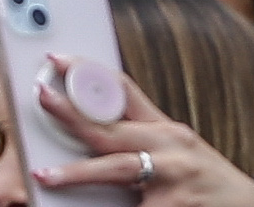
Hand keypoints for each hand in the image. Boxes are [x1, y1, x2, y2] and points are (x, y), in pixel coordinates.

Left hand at [31, 60, 253, 206]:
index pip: (125, 91)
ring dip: (79, 174)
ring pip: (117, 170)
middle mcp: (170, 148)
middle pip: (111, 128)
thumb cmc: (210, 184)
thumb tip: (90, 131)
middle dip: (72, 115)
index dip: (89, 72)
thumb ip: (142, 140)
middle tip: (43, 99)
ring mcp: (172, 179)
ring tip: (47, 177)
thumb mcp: (181, 152)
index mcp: (167, 130)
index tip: (58, 60)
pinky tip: (84, 206)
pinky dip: (110, 206)